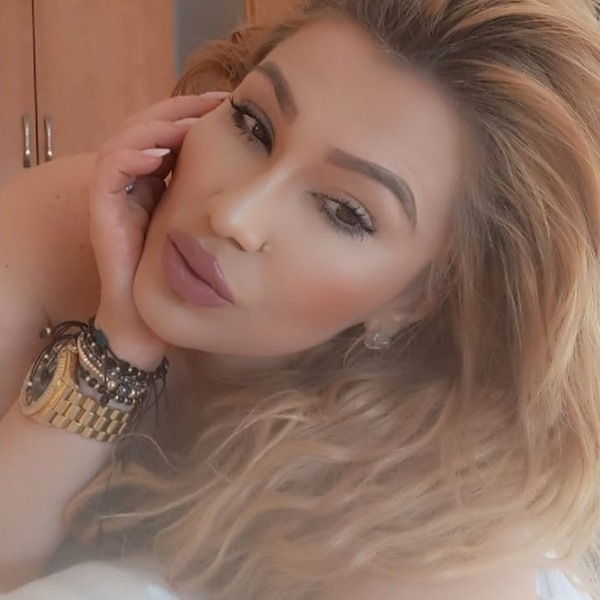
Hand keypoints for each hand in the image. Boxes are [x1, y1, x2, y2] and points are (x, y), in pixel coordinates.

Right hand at [89, 92, 228, 368]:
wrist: (149, 318)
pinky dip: (133, 156)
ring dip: (158, 126)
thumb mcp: (206, 227)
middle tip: (217, 101)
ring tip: (191, 122)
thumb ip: (218, 200)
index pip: (171, 131)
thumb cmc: (181, 276)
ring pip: (128, 139)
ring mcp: (118, 193)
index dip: (195, 113)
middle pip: (149, 126)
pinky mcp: (103, 209)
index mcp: (159, 180)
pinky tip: (162, 155)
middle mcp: (136, 180)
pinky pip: (110, 170)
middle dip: (181, 109)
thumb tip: (263, 178)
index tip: (232, 103)